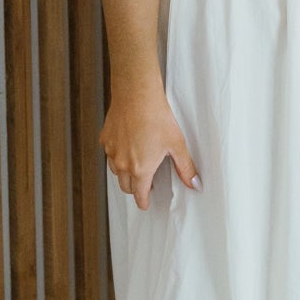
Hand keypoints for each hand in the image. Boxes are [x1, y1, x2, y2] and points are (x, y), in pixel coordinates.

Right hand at [100, 78, 201, 208]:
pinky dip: (117, 155)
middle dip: (135, 188)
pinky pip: (110, 154)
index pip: (139, 195)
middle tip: (144, 184)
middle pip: (126, 187)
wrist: (137, 95)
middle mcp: (123, 164)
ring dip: (125, 173)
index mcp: (140, 169)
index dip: (143, 202)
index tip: (145, 204)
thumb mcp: (177, 145)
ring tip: (136, 165)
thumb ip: (185, 168)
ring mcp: (112, 152)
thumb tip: (194, 184)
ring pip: (116, 172)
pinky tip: (127, 146)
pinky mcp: (105, 139)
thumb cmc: (156, 118)